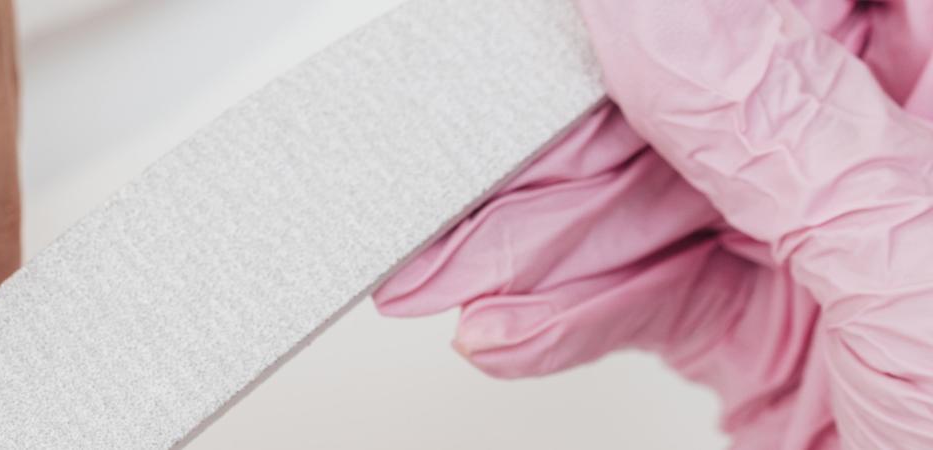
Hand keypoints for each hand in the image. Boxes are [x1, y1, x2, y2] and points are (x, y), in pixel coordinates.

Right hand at [373, 0, 932, 446]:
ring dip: (533, 248)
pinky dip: (564, 317)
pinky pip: (644, 291)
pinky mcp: (771, 325)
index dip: (672, 16)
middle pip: (696, 90)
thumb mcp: (917, 272)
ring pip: (647, 197)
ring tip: (448, 278)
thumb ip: (778, 127)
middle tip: (460, 178)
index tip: (574, 30)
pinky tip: (508, 328)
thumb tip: (646, 10)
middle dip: (566, 149)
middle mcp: (901, 147)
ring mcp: (835, 240)